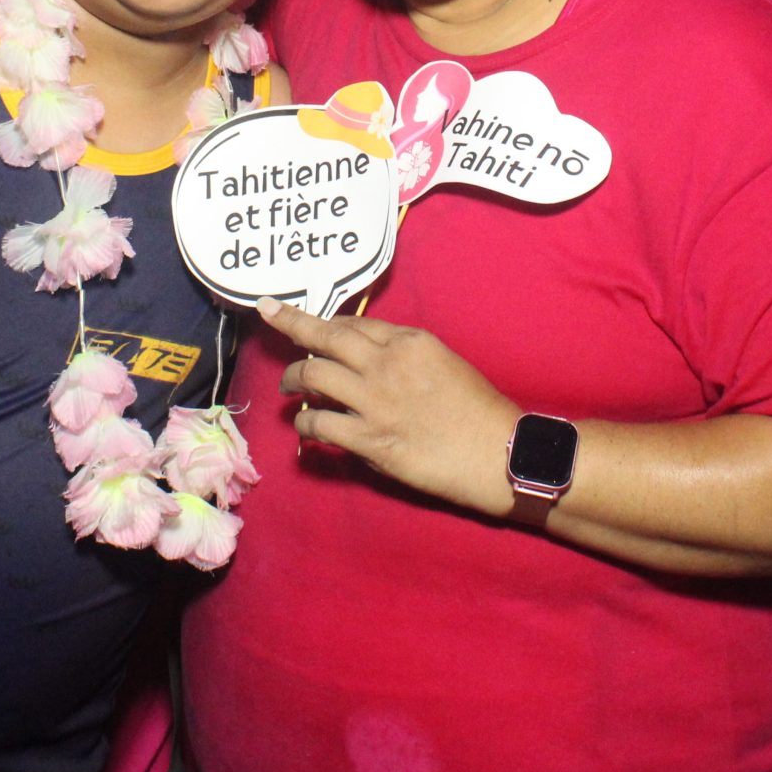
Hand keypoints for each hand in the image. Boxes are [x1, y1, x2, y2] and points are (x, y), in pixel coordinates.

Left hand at [258, 298, 521, 518]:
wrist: (500, 454)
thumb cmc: (480, 410)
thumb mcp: (444, 363)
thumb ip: (403, 357)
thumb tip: (365, 359)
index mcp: (409, 342)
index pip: (352, 324)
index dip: (323, 322)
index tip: (303, 318)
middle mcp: (387, 364)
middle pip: (323, 338)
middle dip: (290, 325)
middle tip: (270, 318)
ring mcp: (374, 402)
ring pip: (312, 376)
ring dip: (293, 379)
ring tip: (289, 387)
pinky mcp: (369, 440)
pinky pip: (318, 423)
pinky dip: (305, 422)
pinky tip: (306, 426)